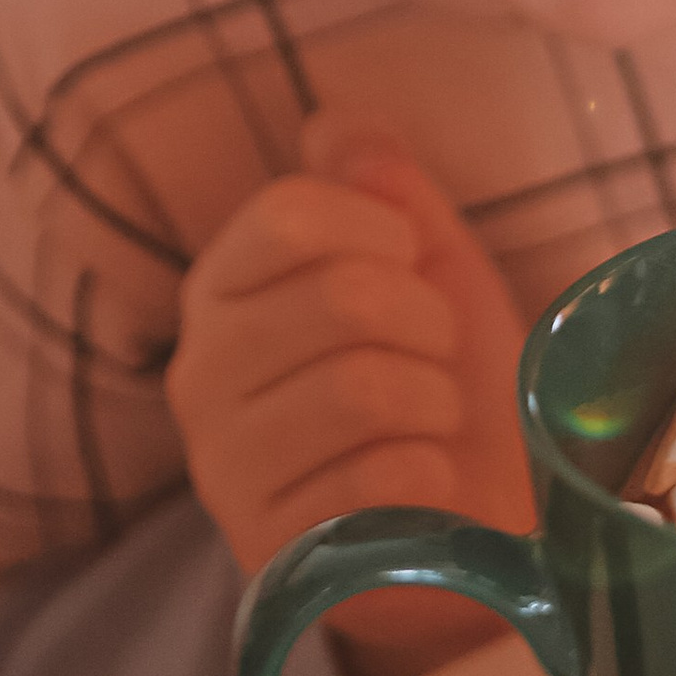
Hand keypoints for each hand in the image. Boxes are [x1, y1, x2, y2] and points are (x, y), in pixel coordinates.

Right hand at [168, 112, 533, 675]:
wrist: (474, 524)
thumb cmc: (446, 378)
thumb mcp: (430, 264)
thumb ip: (385, 186)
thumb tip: (338, 124)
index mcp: (225, 287)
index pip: (288, 214)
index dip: (381, 228)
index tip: (411, 262)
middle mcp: (201, 372)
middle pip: (340, 297)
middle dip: (426, 322)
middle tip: (433, 355)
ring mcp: (225, 467)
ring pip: (361, 389)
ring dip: (434, 400)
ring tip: (430, 417)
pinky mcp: (270, 552)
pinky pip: (376, 482)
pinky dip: (429, 475)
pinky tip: (421, 485)